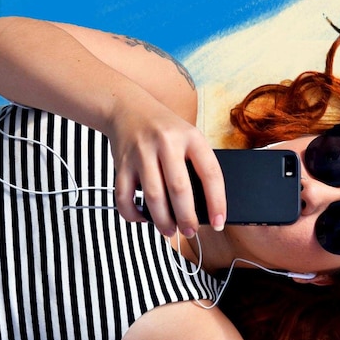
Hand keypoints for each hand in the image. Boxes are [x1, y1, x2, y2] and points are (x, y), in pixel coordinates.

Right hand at [105, 94, 225, 236]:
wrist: (127, 107)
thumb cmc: (165, 130)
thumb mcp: (188, 136)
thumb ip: (196, 165)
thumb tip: (204, 208)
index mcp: (191, 137)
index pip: (210, 173)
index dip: (217, 202)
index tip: (218, 223)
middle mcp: (166, 143)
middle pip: (179, 189)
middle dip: (187, 218)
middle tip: (191, 232)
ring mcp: (141, 153)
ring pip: (153, 196)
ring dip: (162, 221)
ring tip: (169, 231)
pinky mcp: (121, 163)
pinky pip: (124, 196)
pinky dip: (132, 213)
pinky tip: (142, 218)